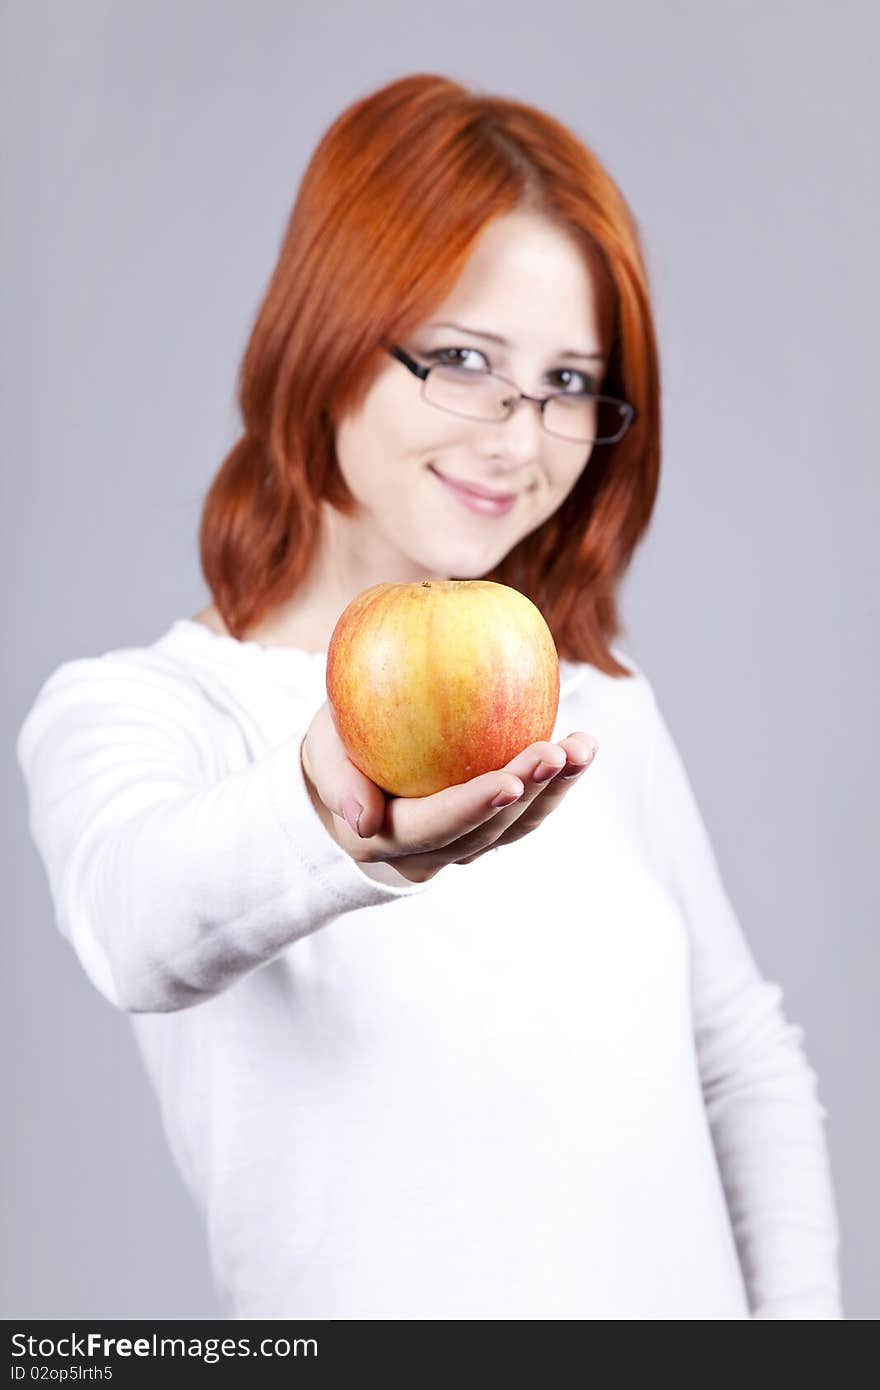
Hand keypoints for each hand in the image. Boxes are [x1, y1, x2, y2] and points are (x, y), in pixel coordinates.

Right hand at [300, 700, 597, 882]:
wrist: (350, 774)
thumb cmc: (336, 750)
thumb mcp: (320, 752)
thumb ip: (334, 779)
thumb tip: (362, 822)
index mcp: (385, 838)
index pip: (433, 827)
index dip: (472, 808)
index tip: (508, 781)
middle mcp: (430, 852)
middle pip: (487, 830)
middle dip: (528, 794)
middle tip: (557, 751)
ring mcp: (464, 842)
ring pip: (516, 827)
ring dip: (555, 791)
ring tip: (583, 746)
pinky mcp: (489, 826)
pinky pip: (527, 811)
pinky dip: (556, 784)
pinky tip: (580, 748)